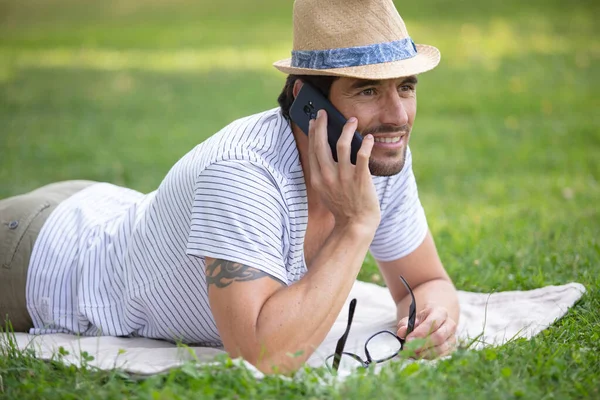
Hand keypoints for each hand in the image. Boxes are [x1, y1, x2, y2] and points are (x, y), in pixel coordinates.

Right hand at [308, 110, 380, 230]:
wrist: (355, 225)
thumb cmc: (342, 206)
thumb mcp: (325, 190)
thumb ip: (323, 172)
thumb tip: (327, 150)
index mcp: (317, 178)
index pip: (313, 149)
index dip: (313, 132)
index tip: (315, 120)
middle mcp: (327, 176)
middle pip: (322, 143)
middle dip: (323, 124)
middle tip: (325, 112)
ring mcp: (344, 177)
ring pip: (342, 145)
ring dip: (347, 129)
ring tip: (352, 120)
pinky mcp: (360, 179)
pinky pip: (363, 155)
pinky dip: (366, 143)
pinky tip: (369, 137)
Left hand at [396, 305, 456, 358]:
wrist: (433, 323)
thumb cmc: (422, 321)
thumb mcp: (412, 319)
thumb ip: (405, 324)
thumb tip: (402, 332)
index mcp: (440, 312)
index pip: (433, 322)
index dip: (420, 332)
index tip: (408, 339)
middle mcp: (450, 325)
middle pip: (439, 336)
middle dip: (422, 344)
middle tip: (409, 348)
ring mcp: (452, 338)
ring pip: (441, 348)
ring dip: (424, 353)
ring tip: (411, 353)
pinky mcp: (450, 349)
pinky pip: (440, 355)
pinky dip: (427, 356)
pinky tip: (417, 355)